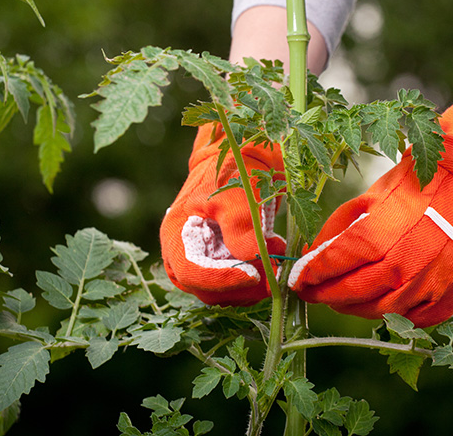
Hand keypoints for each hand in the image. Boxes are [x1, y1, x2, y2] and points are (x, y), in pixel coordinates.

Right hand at [160, 123, 285, 305]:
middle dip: (241, 285)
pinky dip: (255, 279)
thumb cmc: (235, 170)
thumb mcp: (237, 192)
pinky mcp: (221, 265)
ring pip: (222, 293)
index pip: (190, 272)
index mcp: (176, 234)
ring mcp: (202, 262)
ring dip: (251, 285)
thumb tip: (248, 258)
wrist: (244, 159)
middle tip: (273, 269)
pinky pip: (234, 286)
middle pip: (205, 290)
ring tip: (275, 255)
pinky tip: (273, 257)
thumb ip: (240, 224)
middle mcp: (183, 254)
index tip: (252, 274)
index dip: (220, 279)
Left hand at [288, 98, 452, 326]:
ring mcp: (431, 284)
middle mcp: (405, 264)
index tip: (296, 279)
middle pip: (353, 293)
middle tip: (313, 293)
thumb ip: (342, 225)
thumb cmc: (422, 181)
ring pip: (382, 310)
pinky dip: (396, 314)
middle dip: (327, 295)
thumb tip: (315, 251)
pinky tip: (383, 303)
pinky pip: (416, 318)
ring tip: (342, 299)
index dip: (312, 274)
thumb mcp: (374, 193)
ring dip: (356, 307)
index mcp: (381, 234)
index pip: (334, 264)